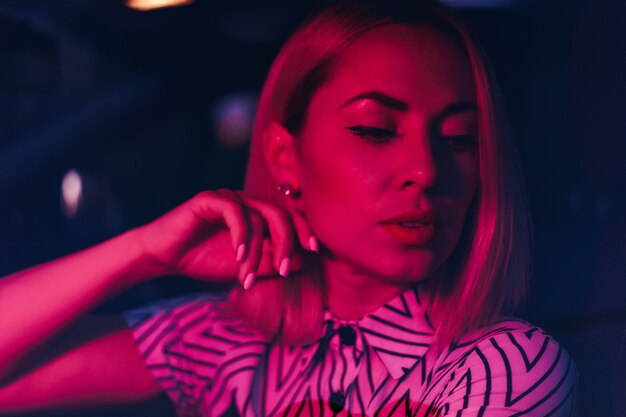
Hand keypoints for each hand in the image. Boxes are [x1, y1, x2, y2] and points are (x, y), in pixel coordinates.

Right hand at [133, 189, 317, 288]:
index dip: (304, 230)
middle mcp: (246, 203)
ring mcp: (228, 198)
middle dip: (286, 243)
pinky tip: (237, 254)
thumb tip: (306, 261)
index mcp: (258, 216)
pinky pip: (233, 211)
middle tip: (286, 270)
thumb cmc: (204, 261)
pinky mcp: (209, 199)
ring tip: (247, 275)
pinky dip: (240, 234)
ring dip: (256, 250)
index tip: (314, 251)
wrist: (164, 258)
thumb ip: (272, 263)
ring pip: (256, 217)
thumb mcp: (245, 268)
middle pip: (279, 214)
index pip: (290, 217)